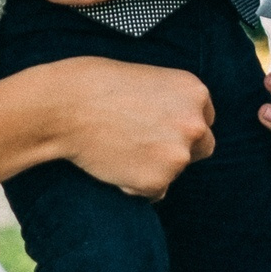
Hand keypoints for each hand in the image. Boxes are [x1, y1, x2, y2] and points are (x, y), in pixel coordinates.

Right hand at [34, 56, 215, 198]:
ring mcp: (179, 155)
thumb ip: (172, 102)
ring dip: (155, 168)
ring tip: (120, 148)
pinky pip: (155, 192)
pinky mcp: (158, 181)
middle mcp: (196, 124)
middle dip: (179, 149)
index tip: (160, 127)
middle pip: (202, 147)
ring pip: (176, 171)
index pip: (205, 119)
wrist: (66, 106)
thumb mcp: (149, 79)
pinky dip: (137, 185)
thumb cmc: (97, 85)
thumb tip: (179, 127)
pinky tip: (115, 163)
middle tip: (144, 144)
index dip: (181, 125)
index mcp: (195, 92)